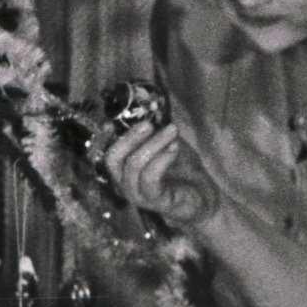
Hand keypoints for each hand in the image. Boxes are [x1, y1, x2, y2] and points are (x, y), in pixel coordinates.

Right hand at [101, 122, 218, 224]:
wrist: (203, 197)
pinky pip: (150, 177)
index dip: (103, 137)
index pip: (106, 153)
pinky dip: (162, 158)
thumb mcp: (167, 144)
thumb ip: (156, 129)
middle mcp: (124, 183)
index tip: (112, 122)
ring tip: (172, 130)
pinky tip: (174, 148)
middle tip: (148, 123)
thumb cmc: (183, 169)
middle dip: (130, 137)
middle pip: (113, 159)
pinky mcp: (155, 201)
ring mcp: (138, 194)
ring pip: (134, 165)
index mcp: (123, 169)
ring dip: (154, 143)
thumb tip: (148, 105)